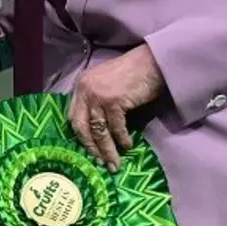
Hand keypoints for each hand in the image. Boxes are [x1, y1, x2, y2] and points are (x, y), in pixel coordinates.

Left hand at [67, 45, 164, 172]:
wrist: (152, 62)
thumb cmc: (133, 74)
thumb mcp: (107, 86)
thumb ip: (98, 103)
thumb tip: (98, 132)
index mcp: (81, 85)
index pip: (73, 116)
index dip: (81, 137)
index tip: (89, 151)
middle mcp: (85, 89)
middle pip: (81, 126)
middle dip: (90, 147)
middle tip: (99, 163)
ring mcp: (98, 95)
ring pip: (98, 130)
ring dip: (107, 150)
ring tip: (115, 163)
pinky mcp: (113, 100)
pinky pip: (116, 127)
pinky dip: (122, 138)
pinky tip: (128, 145)